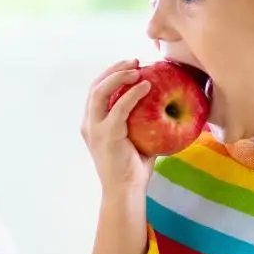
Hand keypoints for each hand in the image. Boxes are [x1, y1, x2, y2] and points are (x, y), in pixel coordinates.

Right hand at [81, 59, 154, 199]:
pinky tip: (146, 86)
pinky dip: (132, 94)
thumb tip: (164, 104)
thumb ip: (141, 121)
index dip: (111, 74)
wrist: (125, 192)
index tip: (131, 66)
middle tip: (135, 61)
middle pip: (95, 86)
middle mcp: (89, 124)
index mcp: (92, 124)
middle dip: (114, 69)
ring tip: (138, 69)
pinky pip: (119, 108)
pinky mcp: (107, 135)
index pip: (96, 91)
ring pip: (100, 92)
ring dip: (119, 76)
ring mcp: (95, 130)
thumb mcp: (136, 138)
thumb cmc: (133, 168)